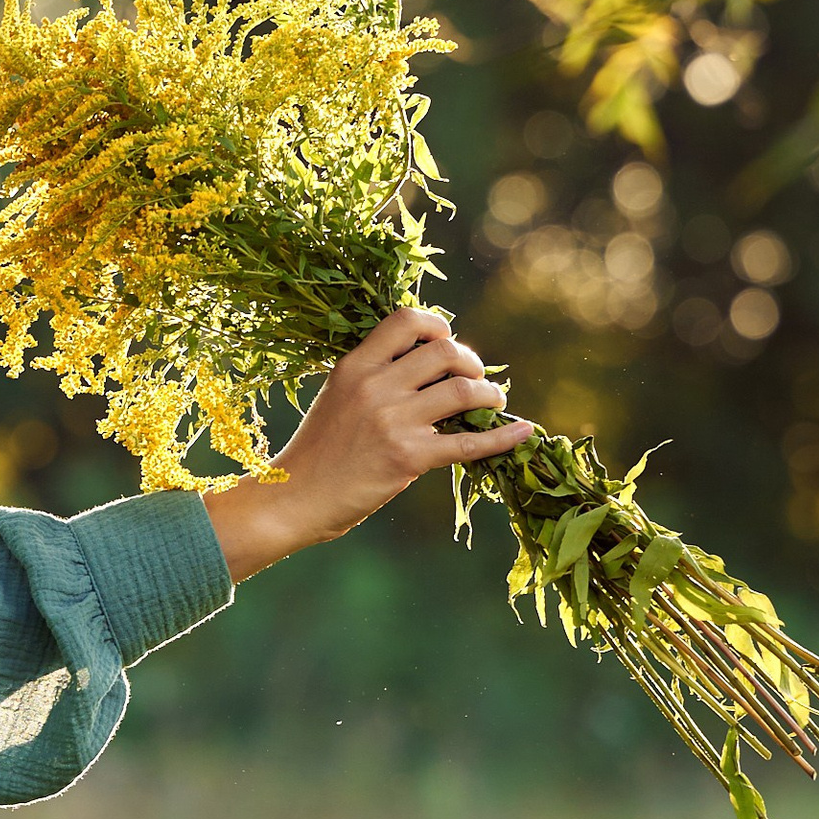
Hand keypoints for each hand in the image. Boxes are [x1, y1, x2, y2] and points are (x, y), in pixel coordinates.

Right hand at [209, 307, 535, 583]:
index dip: (438, 324)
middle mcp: (375, 386)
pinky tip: (524, 432)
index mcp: (354, 366)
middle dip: (472, 361)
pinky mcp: (408, 459)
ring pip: (464, 390)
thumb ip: (373, 377)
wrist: (294, 498)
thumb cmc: (316, 452)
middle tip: (477, 379)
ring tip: (493, 403)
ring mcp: (393, 422)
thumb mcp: (335, 398)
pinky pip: (470, 443)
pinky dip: (503, 437)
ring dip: (490, 394)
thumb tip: (423, 363)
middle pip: (445, 351)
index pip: (406, 320)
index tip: (447, 341)